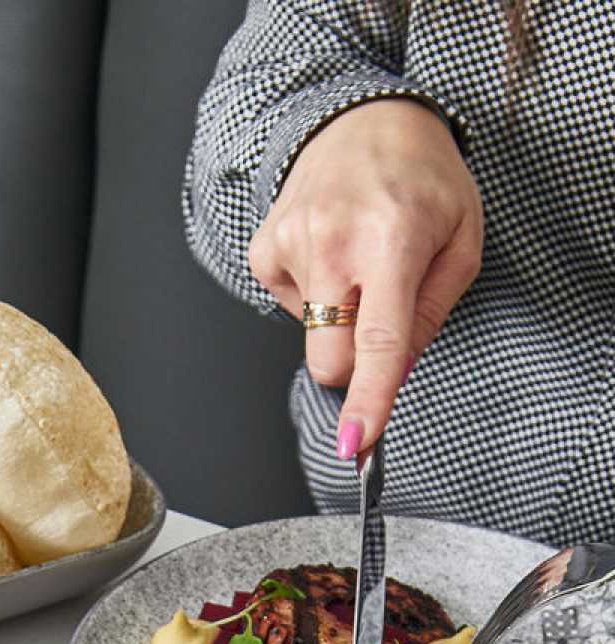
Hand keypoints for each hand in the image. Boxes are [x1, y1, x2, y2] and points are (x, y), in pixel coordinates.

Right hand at [249, 99, 482, 456]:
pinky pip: (290, 311)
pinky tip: (329, 252)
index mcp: (393, 238)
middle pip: (332, 360)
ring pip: (313, 339)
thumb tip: (392, 373)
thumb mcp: (461, 239)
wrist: (362, 118)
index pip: (379, 338)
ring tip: (356, 259)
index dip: (369, 398)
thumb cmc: (421, 179)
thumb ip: (431, 313)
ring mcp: (292, 243)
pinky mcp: (264, 250)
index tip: (354, 444)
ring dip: (339, 316)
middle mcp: (335, 240)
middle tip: (379, 310)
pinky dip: (313, 295)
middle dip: (356, 360)